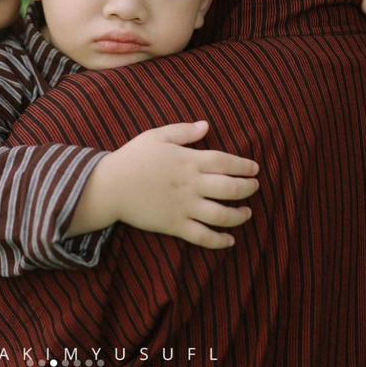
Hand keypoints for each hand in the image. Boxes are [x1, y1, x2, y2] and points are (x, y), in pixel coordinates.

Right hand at [100, 121, 258, 248]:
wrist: (110, 185)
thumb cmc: (133, 157)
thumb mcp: (156, 136)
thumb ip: (183, 131)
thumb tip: (206, 125)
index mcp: (188, 160)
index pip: (225, 162)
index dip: (243, 165)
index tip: (254, 168)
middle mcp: (191, 184)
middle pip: (230, 188)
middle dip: (248, 188)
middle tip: (255, 187)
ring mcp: (184, 206)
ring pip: (221, 215)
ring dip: (239, 215)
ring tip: (247, 213)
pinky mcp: (174, 225)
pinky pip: (203, 237)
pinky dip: (220, 241)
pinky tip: (229, 240)